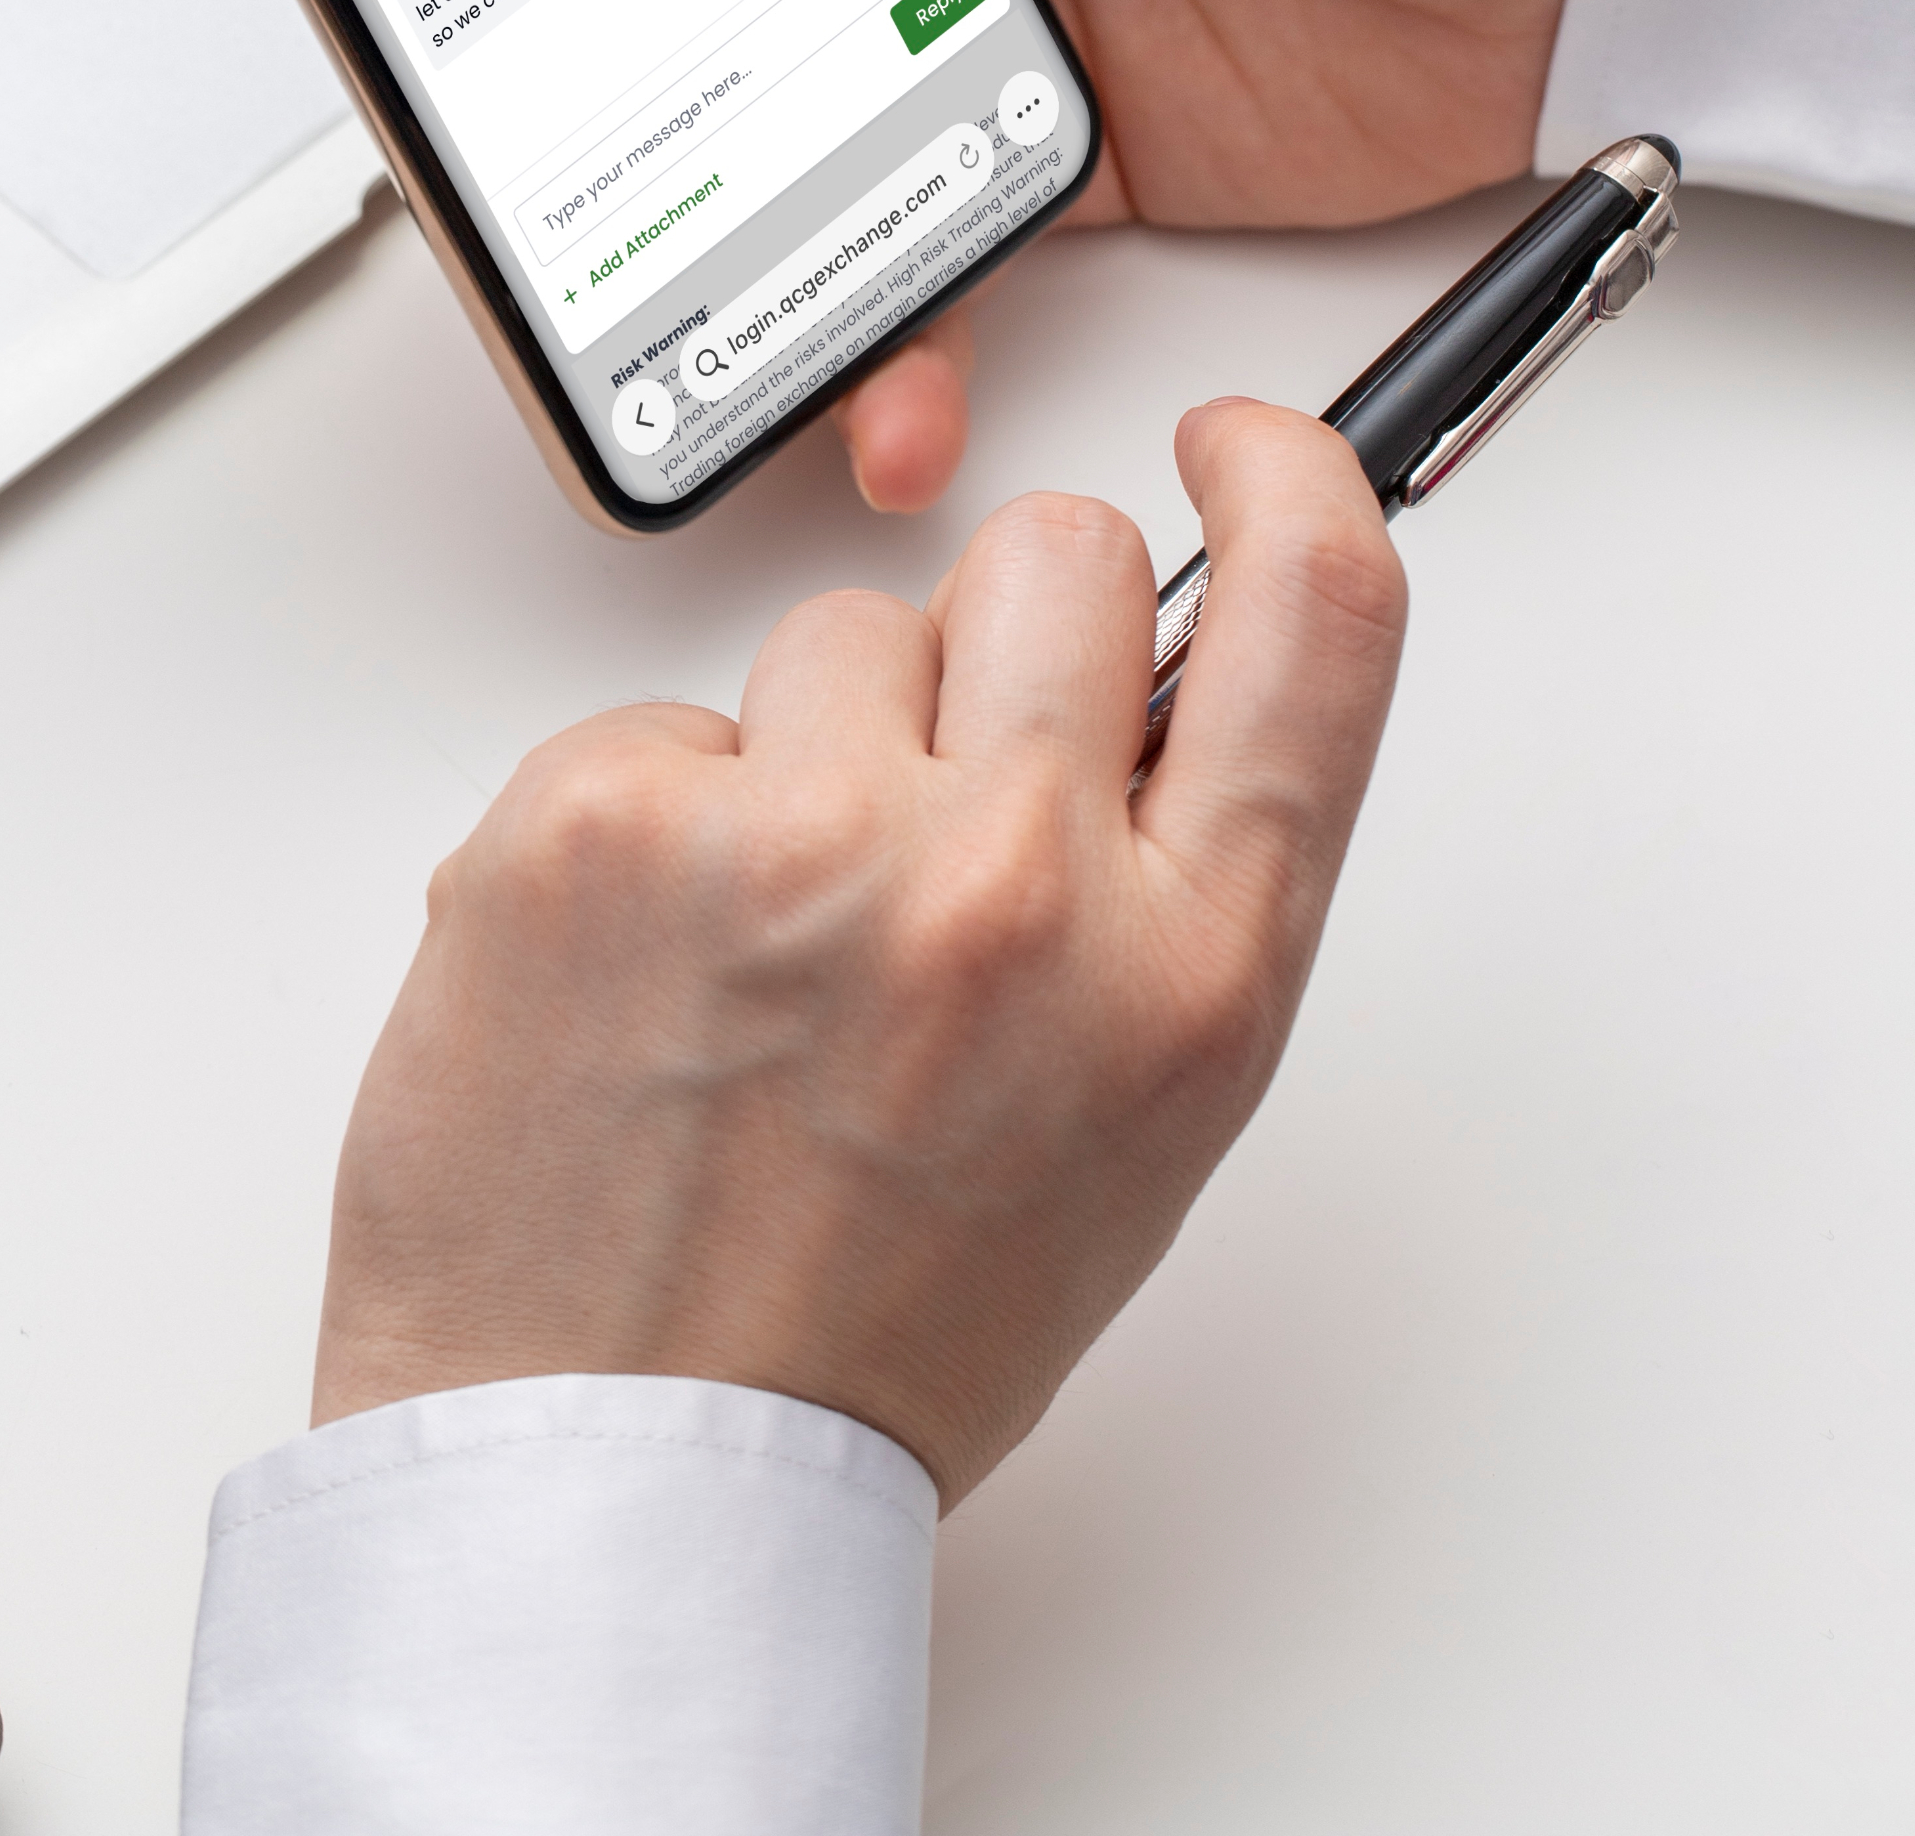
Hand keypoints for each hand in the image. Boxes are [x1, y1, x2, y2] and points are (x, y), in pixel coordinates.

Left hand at [313, 402, 1404, 1507]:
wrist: (610, 1471)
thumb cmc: (861, 1336)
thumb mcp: (1122, 1126)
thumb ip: (1160, 893)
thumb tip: (1147, 689)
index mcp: (1182, 975)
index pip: (1317, 612)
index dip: (1291, 476)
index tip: (1233, 442)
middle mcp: (1008, 884)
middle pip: (1056, 552)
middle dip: (997, 640)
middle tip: (925, 786)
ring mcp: (792, 837)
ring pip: (839, 630)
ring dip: (808, 748)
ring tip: (759, 947)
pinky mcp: (596, 817)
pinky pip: (659, 717)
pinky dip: (649, 821)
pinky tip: (637, 975)